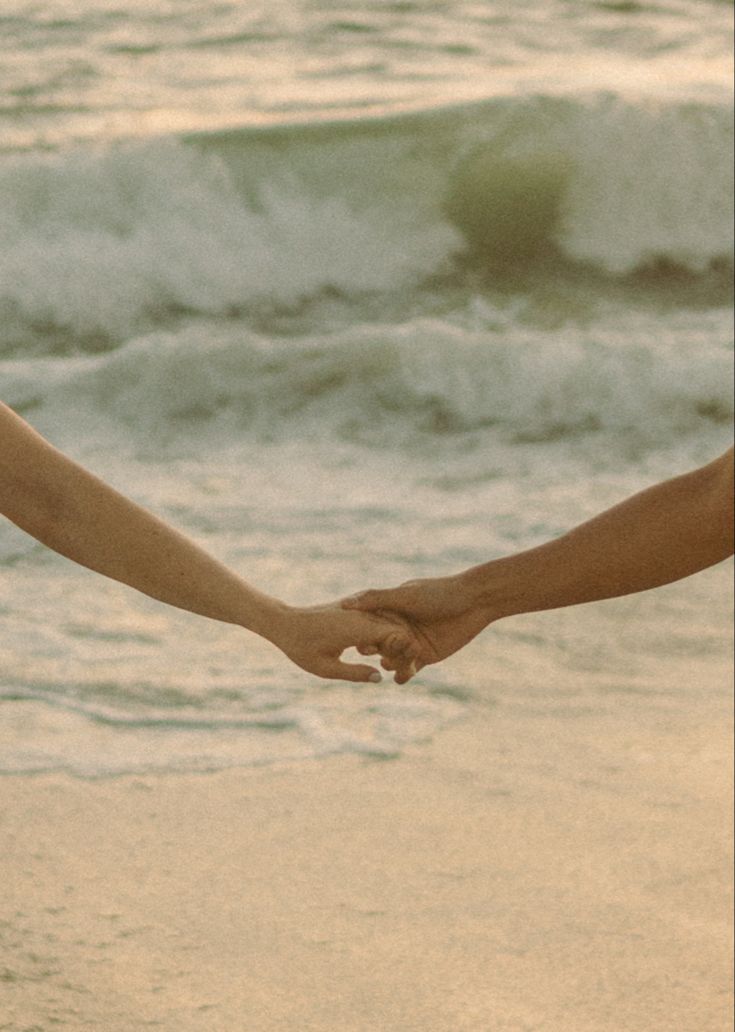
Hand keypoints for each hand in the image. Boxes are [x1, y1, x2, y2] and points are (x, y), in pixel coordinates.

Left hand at [269, 602, 420, 682]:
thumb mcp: (326, 668)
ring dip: (395, 639)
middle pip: (399, 626)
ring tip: (390, 662)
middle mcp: (362, 614)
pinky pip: (378, 618)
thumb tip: (379, 678)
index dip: (405, 652)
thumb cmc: (301, 647)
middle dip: (404, 647)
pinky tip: (377, 651)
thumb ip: (354, 673)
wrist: (284, 622)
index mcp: (358, 627)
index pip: (398, 635)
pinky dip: (384, 633)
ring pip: (390, 620)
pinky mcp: (354, 609)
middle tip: (400, 669)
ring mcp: (359, 610)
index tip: (400, 669)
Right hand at [342, 575, 492, 683]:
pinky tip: (403, 677)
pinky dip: (404, 675)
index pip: (367, 626)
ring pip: (392, 659)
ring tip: (391, 665)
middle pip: (378, 646)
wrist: (474, 602)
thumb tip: (345, 603)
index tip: (359, 643)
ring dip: (390, 664)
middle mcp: (397, 628)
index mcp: (389, 611)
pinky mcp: (426, 656)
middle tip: (377, 655)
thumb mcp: (405, 595)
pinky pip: (410, 669)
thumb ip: (376, 600)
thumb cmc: (439, 593)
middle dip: (376, 652)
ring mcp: (411, 643)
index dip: (360, 636)